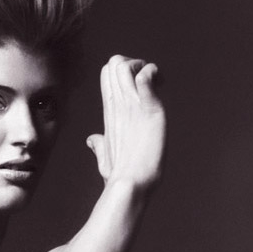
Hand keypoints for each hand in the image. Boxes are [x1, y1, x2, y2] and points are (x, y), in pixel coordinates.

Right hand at [86, 55, 165, 191]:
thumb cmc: (118, 177)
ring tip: (156, 83)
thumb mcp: (105, 156)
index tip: (141, 87)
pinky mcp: (147, 109)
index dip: (125, 72)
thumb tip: (91, 140)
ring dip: (142, 66)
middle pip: (114, 64)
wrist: (129, 186)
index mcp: (110, 112)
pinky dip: (153, 73)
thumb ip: (99, 145)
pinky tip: (161, 83)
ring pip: (125, 65)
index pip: (108, 75)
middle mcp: (118, 105)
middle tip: (149, 84)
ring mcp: (131, 105)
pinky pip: (145, 77)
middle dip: (133, 64)